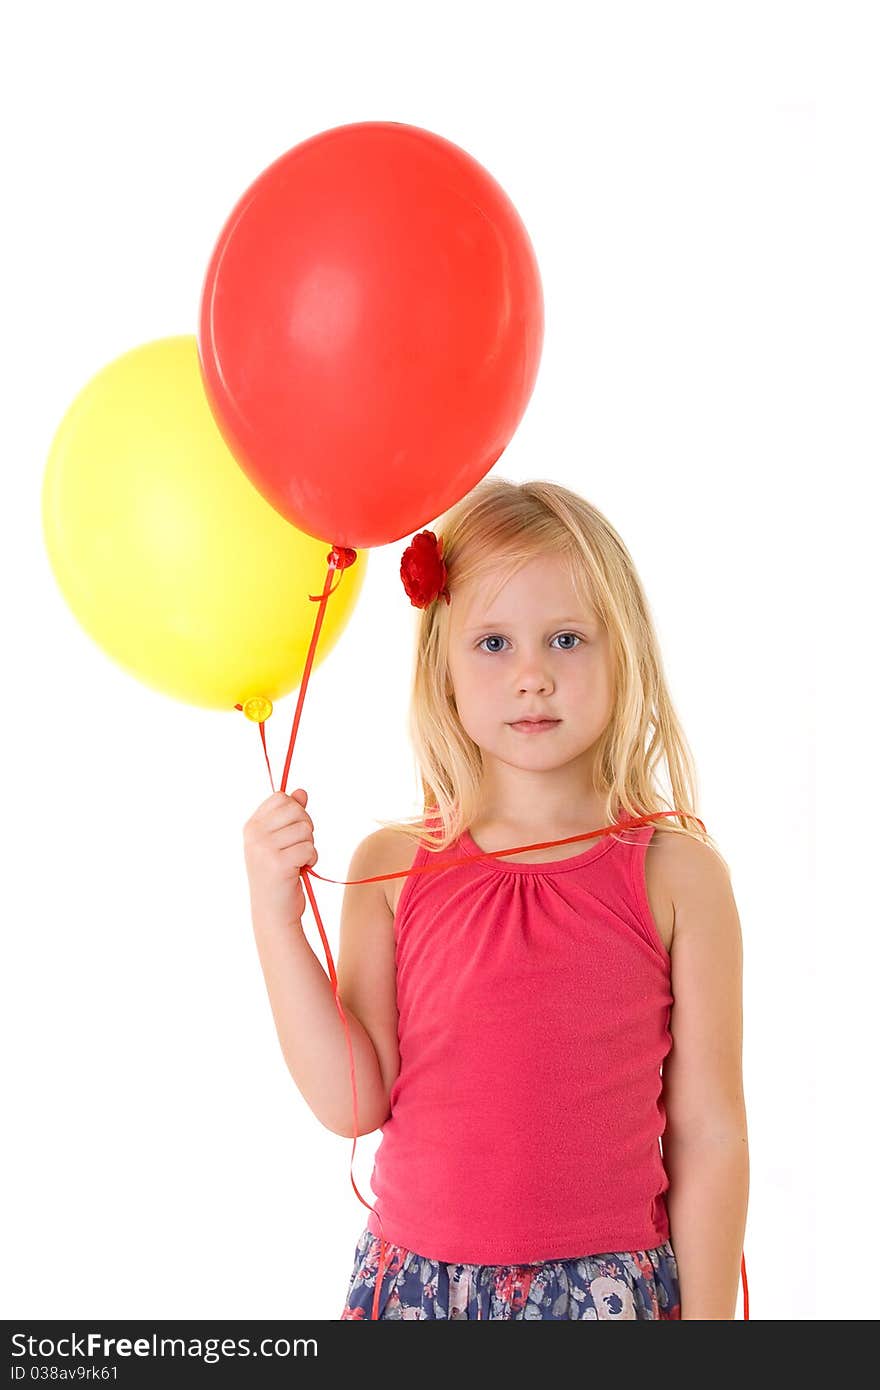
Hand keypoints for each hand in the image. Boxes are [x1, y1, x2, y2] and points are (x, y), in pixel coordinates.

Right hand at [243, 789, 317, 925]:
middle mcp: (254, 834)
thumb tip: (301, 792)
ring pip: (306, 830)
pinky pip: (310, 848)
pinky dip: (311, 860)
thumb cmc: (278, 876)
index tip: (291, 833)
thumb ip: (290, 816)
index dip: (295, 813)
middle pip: (296, 810)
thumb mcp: (281, 842)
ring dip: (309, 846)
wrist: (273, 913)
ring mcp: (264, 848)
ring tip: (297, 862)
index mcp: (251, 826)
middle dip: (306, 828)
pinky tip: (300, 871)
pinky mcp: (279, 863)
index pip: (281, 798)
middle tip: (297, 848)